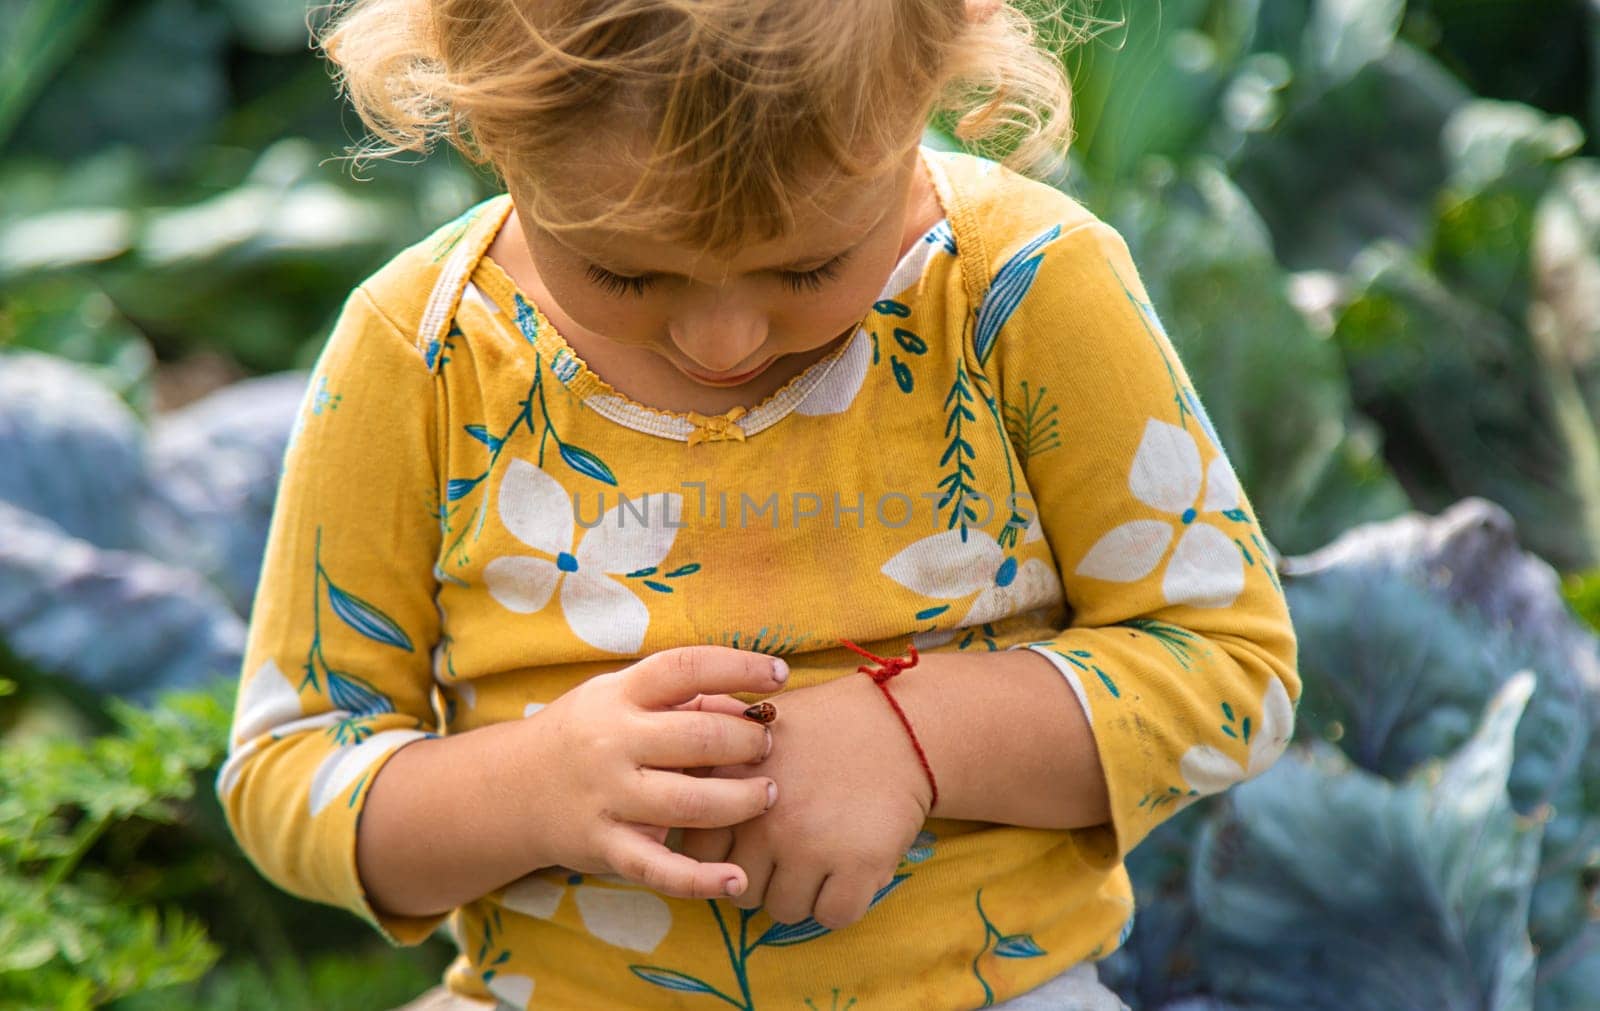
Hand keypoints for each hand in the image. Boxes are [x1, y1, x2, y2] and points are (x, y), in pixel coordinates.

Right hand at [525, 646, 783, 899]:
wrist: (513, 788)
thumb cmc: (592, 732)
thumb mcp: (624, 698)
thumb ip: (685, 699)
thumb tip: (754, 709)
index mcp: (620, 695)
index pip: (685, 669)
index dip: (738, 667)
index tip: (780, 674)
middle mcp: (611, 742)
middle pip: (697, 739)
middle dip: (747, 742)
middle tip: (768, 747)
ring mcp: (607, 797)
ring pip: (688, 804)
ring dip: (740, 800)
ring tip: (766, 795)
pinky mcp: (604, 846)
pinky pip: (658, 868)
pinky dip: (700, 879)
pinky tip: (737, 879)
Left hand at [678, 672, 932, 930]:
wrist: (900, 725)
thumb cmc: (821, 726)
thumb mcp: (754, 727)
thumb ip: (712, 764)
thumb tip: (675, 799)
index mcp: (734, 783)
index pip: (698, 855)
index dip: (721, 855)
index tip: (744, 844)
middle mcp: (766, 819)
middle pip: (740, 890)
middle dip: (761, 878)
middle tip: (788, 854)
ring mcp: (812, 845)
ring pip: (784, 909)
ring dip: (800, 893)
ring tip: (820, 859)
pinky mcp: (859, 865)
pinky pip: (832, 916)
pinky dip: (839, 903)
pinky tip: (847, 871)